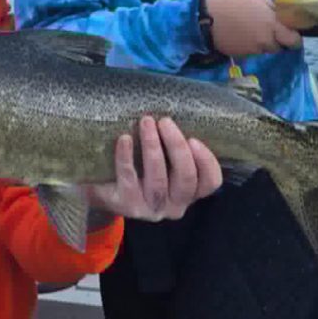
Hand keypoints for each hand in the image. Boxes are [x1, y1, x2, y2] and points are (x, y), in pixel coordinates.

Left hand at [84, 116, 222, 221]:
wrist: (106, 193)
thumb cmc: (142, 171)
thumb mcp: (165, 163)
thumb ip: (175, 146)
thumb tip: (180, 110)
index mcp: (190, 192)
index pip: (211, 181)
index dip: (206, 161)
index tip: (194, 138)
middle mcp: (175, 205)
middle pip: (186, 178)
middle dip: (177, 146)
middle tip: (165, 121)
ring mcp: (151, 208)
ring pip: (158, 179)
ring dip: (153, 147)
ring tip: (146, 122)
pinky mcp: (127, 205)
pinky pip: (129, 179)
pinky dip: (126, 157)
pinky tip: (124, 139)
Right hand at [205, 0, 300, 55]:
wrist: (205, 19)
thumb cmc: (230, 3)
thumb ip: (273, 10)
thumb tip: (283, 17)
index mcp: (271, 24)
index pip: (294, 40)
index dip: (294, 36)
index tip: (289, 30)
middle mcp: (265, 41)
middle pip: (281, 46)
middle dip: (279, 39)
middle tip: (269, 29)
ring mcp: (254, 50)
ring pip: (267, 49)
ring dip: (264, 42)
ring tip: (252, 30)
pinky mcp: (243, 56)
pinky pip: (254, 51)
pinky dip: (252, 45)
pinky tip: (243, 35)